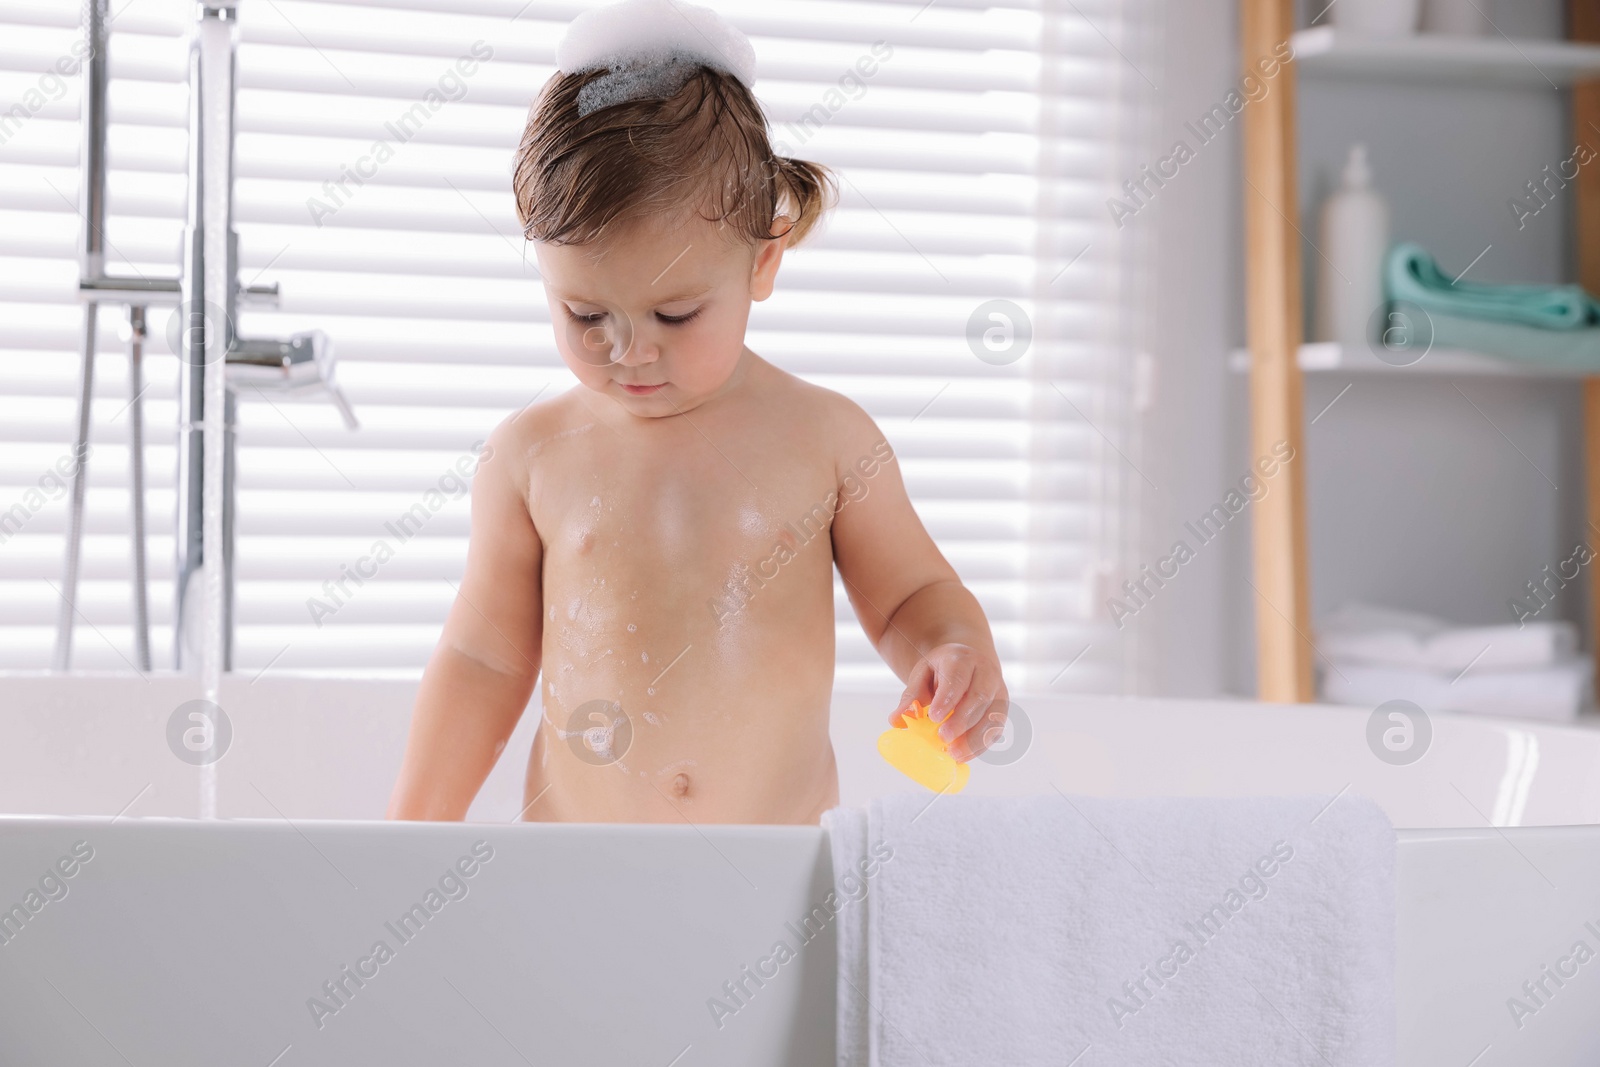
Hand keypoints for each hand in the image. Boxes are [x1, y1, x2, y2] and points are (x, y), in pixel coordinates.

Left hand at [889, 643, 1007, 762]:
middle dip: (962, 721)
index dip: (947, 698)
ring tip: (953, 754)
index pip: (958, 677)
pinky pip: (996, 729)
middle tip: (943, 738)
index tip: (933, 717)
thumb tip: (897, 720)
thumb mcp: (923, 674)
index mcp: (962, 659)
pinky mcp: (1002, 709)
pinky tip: (964, 755)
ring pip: (992, 715)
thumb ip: (911, 696)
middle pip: (979, 696)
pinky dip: (980, 745)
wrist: (968, 662)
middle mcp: (985, 672)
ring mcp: (998, 691)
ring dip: (974, 738)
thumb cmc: (942, 670)